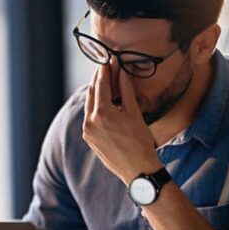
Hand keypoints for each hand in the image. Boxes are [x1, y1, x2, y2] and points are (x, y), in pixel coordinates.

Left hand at [82, 65, 162, 184]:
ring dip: (97, 92)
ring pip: (90, 105)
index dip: (105, 70)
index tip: (109, 59)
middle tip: (106, 67)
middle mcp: (90, 122)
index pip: (101, 84)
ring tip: (105, 82)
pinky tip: (104, 102)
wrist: (138, 170)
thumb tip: (122, 72)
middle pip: (92, 93)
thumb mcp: (135, 113)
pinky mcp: (89, 139)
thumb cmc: (141, 143)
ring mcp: (87, 132)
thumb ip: (126, 91)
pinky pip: (90, 117)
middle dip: (99, 79)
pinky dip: (96, 107)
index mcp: (102, 114)